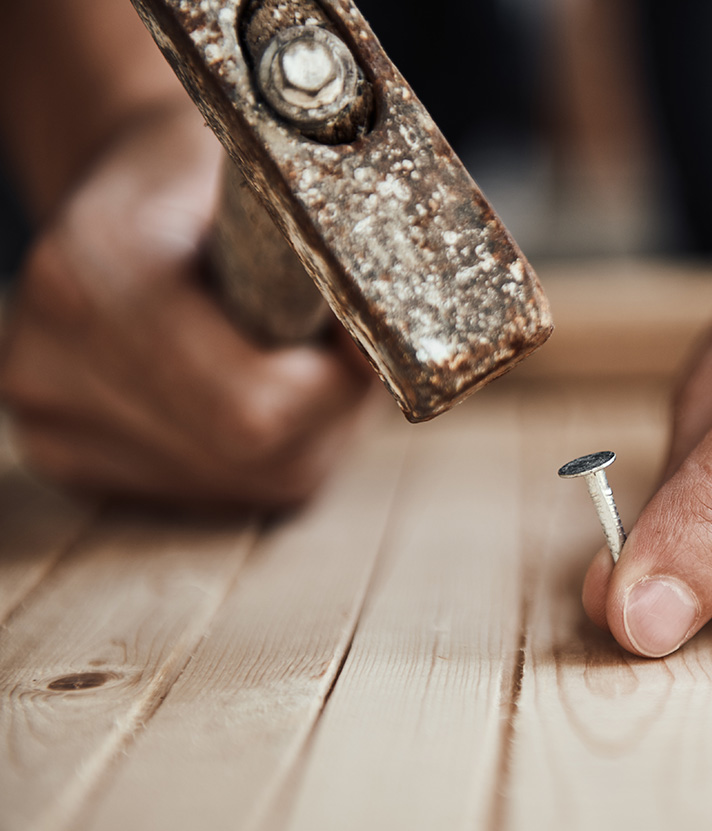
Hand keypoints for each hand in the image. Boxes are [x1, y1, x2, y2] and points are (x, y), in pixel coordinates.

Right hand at [0, 105, 370, 506]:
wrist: (133, 197)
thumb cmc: (215, 182)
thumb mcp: (281, 183)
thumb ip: (332, 260)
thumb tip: (390, 344)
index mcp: (89, 276)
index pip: (255, 408)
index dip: (334, 382)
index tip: (358, 332)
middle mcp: (47, 361)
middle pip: (254, 457)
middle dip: (323, 411)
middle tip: (327, 346)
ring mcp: (50, 420)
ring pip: (246, 483)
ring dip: (299, 434)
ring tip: (282, 359)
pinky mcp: (70, 457)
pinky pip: (223, 493)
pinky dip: (263, 453)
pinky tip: (242, 389)